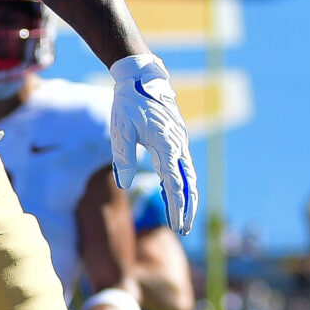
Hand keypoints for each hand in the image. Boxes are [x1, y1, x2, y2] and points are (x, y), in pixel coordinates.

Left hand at [108, 54, 197, 234]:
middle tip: (184, 230)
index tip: (177, 226)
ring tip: (183, 219)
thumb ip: (123, 158)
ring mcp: (180, 142)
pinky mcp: (177, 139)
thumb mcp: (120, 131)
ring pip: (189, 176)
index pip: (175, 183)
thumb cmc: (128, 104)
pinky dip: (183, 184)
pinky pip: (183, 166)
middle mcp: (178, 145)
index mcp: (166, 145)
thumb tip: (126, 184)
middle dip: (187, 208)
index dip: (177, 207)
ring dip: (188, 198)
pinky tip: (175, 196)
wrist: (141, 78)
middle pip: (188, 183)